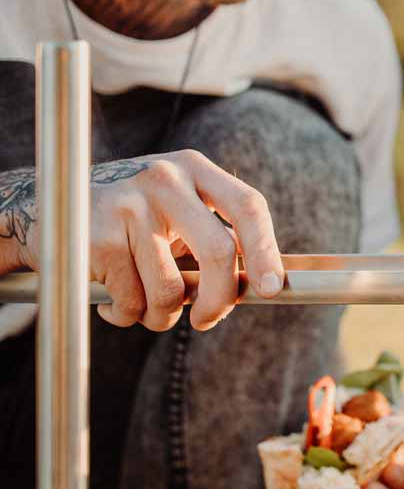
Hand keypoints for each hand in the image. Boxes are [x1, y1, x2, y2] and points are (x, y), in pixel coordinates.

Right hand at [22, 151, 283, 330]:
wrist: (45, 210)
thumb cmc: (127, 222)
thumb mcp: (172, 212)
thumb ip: (212, 238)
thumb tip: (261, 287)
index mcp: (192, 169)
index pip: (248, 205)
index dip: (266, 250)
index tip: (274, 288)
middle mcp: (164, 179)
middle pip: (219, 250)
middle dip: (219, 299)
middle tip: (205, 320)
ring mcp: (129, 205)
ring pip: (171, 289)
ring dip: (160, 314)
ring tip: (141, 303)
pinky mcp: (98, 237)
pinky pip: (132, 301)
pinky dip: (125, 314)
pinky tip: (111, 298)